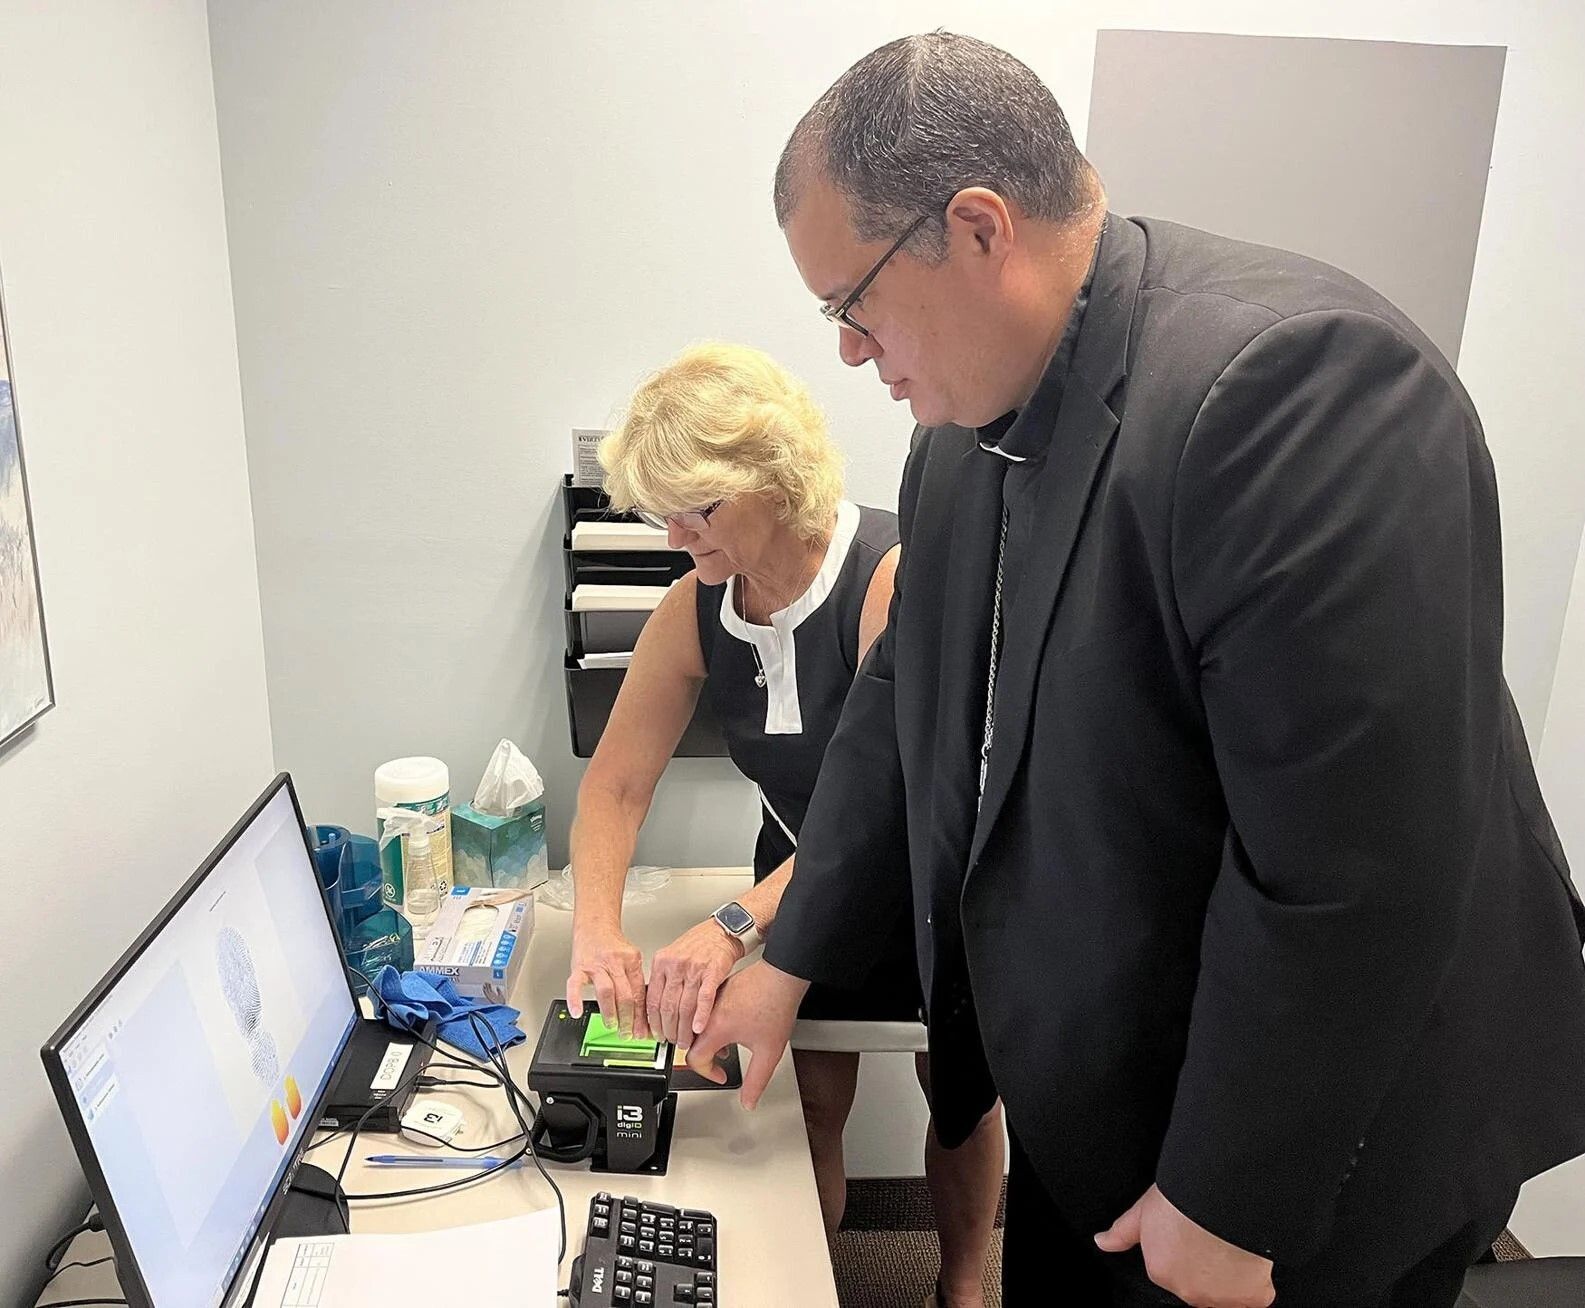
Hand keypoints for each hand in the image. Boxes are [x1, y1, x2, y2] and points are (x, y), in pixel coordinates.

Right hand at [566, 922, 649, 1039]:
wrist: (595, 924)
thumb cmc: (613, 945)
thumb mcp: (631, 960)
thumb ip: (635, 983)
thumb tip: (642, 1014)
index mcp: (632, 961)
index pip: (639, 993)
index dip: (642, 1016)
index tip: (643, 1031)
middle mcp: (615, 962)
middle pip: (625, 994)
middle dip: (628, 1019)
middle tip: (628, 1034)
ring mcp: (596, 965)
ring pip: (606, 991)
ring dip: (611, 1013)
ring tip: (613, 1027)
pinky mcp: (578, 966)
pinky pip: (575, 984)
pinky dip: (575, 999)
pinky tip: (577, 1012)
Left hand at [647, 919, 741, 1044]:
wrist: (723, 930)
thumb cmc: (700, 944)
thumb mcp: (673, 956)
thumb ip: (664, 979)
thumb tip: (655, 1008)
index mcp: (662, 962)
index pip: (652, 999)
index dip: (654, 1022)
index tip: (657, 1034)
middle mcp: (676, 964)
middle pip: (668, 1007)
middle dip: (669, 1030)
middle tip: (672, 1042)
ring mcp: (694, 968)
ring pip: (685, 1007)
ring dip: (684, 1029)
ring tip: (685, 1040)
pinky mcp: (713, 971)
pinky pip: (704, 999)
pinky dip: (701, 1016)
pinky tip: (699, 1028)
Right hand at [685, 960, 808, 1109]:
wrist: (783, 974)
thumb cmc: (776, 1006)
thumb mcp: (769, 1052)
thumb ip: (756, 1081)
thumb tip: (748, 1101)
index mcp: (715, 1028)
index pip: (694, 1059)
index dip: (708, 1073)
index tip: (721, 1076)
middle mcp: (708, 1012)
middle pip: (691, 1042)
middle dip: (706, 1058)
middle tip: (723, 1061)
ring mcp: (712, 998)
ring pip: (698, 1025)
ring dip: (710, 1040)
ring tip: (729, 1044)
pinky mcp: (718, 988)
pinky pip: (705, 1011)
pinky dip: (712, 1024)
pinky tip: (733, 1025)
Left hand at [1095, 1185, 1273, 1307]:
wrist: (1219, 1197)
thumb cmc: (1182, 1198)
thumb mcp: (1142, 1210)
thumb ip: (1123, 1232)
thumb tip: (1102, 1242)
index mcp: (1160, 1270)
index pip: (1174, 1268)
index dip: (1186, 1249)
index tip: (1193, 1233)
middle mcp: (1188, 1290)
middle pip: (1199, 1284)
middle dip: (1207, 1266)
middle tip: (1213, 1234)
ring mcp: (1220, 1297)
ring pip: (1228, 1292)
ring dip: (1232, 1273)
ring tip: (1231, 1241)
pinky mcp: (1252, 1297)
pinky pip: (1258, 1294)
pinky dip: (1258, 1279)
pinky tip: (1251, 1255)